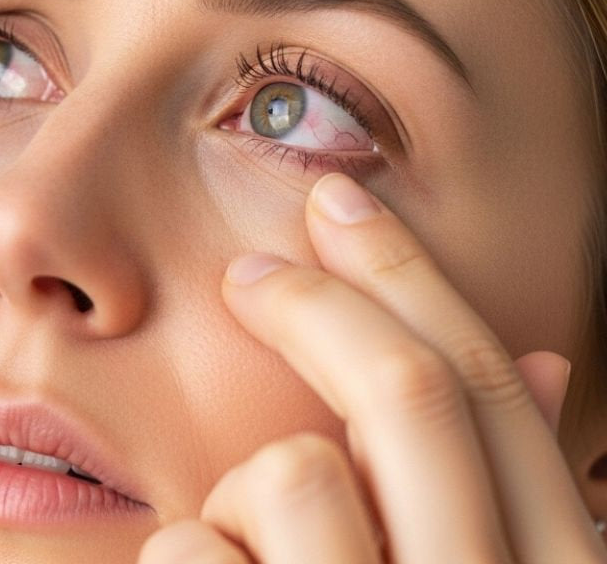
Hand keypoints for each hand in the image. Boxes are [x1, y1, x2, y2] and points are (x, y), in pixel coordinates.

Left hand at [138, 172, 606, 562]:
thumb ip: (506, 484)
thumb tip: (540, 356)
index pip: (489, 388)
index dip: (409, 275)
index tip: (337, 199)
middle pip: (408, 393)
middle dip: (316, 309)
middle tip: (246, 274)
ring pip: (290, 472)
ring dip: (242, 497)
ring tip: (247, 553)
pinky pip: (189, 544)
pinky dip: (186, 557)